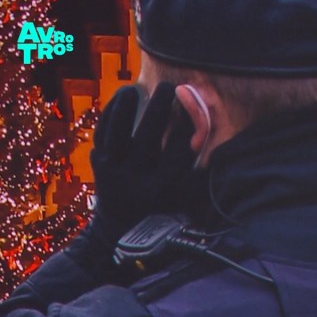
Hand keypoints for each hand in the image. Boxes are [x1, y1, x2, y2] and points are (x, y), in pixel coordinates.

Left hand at [87, 82, 196, 244]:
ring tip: (137, 87)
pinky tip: (123, 96)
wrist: (118, 230)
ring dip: (127, 107)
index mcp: (160, 191)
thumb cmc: (161, 211)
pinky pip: (103, 132)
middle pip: (147, 139)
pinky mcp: (98, 164)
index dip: (187, 128)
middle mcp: (134, 181)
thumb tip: (219, 145)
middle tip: (171, 86)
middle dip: (160, 109)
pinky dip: (112, 112)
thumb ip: (200, 176)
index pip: (177, 153)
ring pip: (117, 133)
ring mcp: (112, 172)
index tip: (194, 107)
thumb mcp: (184, 200)